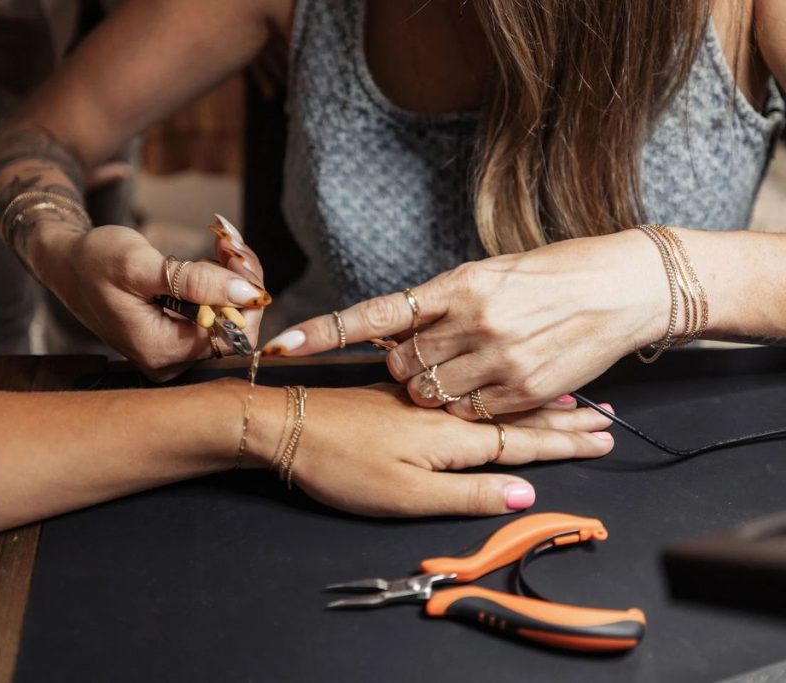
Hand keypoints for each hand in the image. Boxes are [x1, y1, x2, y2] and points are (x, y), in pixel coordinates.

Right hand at [42, 217, 269, 380]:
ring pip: (229, 319)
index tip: (236, 253)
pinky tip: (214, 257)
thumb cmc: (94, 262)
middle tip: (228, 241)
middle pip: (234, 329)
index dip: (245, 295)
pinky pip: (215, 314)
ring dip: (233, 277)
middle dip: (241, 281)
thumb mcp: (141, 265)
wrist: (68, 264)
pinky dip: (221, 283)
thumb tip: (247, 293)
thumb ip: (196, 282)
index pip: (232, 336)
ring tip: (220, 242)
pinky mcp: (175, 338)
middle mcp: (169, 361)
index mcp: (159, 350)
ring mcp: (173, 352)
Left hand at [246, 383, 614, 515]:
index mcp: (452, 437)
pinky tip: (497, 389)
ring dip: (536, 402)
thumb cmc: (342, 464)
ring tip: (572, 402)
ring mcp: (423, 400)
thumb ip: (467, 492)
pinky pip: (465, 390)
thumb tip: (524, 497)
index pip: (522, 442)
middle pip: (516, 416)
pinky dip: (493, 392)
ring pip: (492, 399)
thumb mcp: (406, 493)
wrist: (284, 424)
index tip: (604, 438)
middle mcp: (445, 411)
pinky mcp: (401, 396)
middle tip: (604, 419)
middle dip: (562, 421)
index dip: (564, 444)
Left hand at [262, 230, 666, 418]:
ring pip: (432, 392)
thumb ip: (443, 303)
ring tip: (465, 369)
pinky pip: (471, 412)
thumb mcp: (491, 273)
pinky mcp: (523, 389)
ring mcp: (499, 358)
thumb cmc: (553, 274)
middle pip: (401, 363)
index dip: (326, 331)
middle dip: (404, 366)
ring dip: (434, 388)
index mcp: (457, 285)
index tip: (285, 346)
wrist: (623, 287)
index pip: (376, 312)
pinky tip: (491, 384)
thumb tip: (400, 326)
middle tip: (430, 357)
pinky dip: (469, 405)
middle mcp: (473, 321)